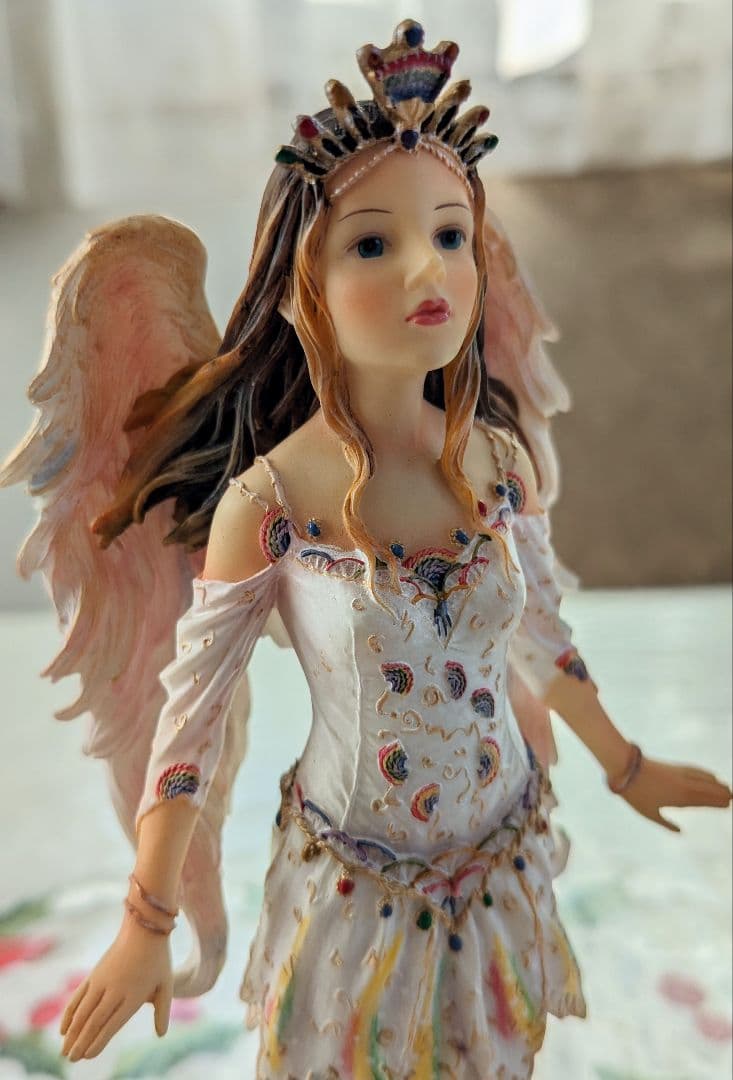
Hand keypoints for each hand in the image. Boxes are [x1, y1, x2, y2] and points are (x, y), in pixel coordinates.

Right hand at [60, 920, 172, 1060]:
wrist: (143, 927)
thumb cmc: (158, 958)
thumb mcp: (166, 984)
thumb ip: (163, 1011)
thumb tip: (161, 1035)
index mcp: (133, 996)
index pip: (112, 1024)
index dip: (98, 1041)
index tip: (87, 1056)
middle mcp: (115, 990)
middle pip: (94, 1021)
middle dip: (81, 1042)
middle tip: (71, 1060)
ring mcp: (102, 980)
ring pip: (83, 1011)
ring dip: (72, 1032)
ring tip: (64, 1051)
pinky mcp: (94, 973)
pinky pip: (78, 996)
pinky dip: (69, 1013)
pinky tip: (63, 1029)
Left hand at [618, 756, 732, 831]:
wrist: (625, 768)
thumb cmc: (636, 794)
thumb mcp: (650, 813)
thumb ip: (667, 824)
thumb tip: (681, 833)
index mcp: (679, 799)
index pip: (704, 801)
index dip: (717, 803)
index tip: (728, 805)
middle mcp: (683, 785)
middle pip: (707, 789)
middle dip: (721, 793)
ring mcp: (679, 774)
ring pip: (703, 778)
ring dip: (715, 782)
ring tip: (727, 787)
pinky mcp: (674, 766)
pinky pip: (695, 770)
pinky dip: (705, 773)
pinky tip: (710, 775)